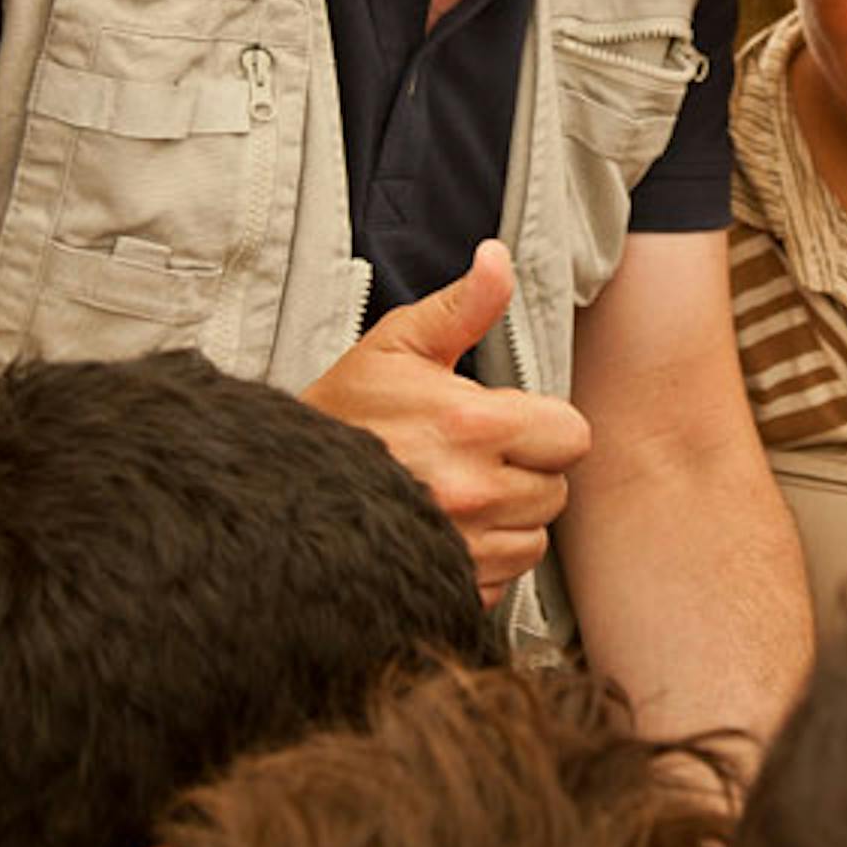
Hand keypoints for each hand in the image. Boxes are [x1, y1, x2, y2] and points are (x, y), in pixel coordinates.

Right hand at [303, 241, 592, 602]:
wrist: (275, 486)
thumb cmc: (342, 413)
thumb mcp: (398, 344)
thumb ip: (463, 306)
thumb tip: (499, 258)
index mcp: (474, 425)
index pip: (571, 436)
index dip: (545, 426)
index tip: (508, 423)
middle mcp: (473, 492)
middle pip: (556, 490)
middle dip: (527, 472)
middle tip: (476, 458)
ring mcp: (460, 548)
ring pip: (533, 540)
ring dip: (508, 520)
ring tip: (459, 494)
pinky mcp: (446, 587)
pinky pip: (502, 580)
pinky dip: (483, 560)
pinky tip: (447, 532)